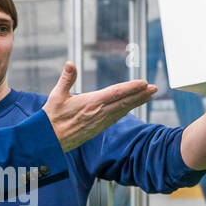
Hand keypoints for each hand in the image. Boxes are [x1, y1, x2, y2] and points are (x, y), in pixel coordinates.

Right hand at [41, 62, 156, 151]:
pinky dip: (126, 111)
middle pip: (124, 102)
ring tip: (149, 95)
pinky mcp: (98, 128)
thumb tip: (70, 63)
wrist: (50, 141)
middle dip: (141, 95)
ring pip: (123, 110)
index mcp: (90, 103)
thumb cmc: (51, 118)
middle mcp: (98, 113)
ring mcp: (100, 122)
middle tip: (155, 88)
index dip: (131, 88)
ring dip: (137, 102)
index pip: (115, 93)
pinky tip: (132, 107)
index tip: (144, 83)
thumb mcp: (56, 96)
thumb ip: (66, 79)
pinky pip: (116, 118)